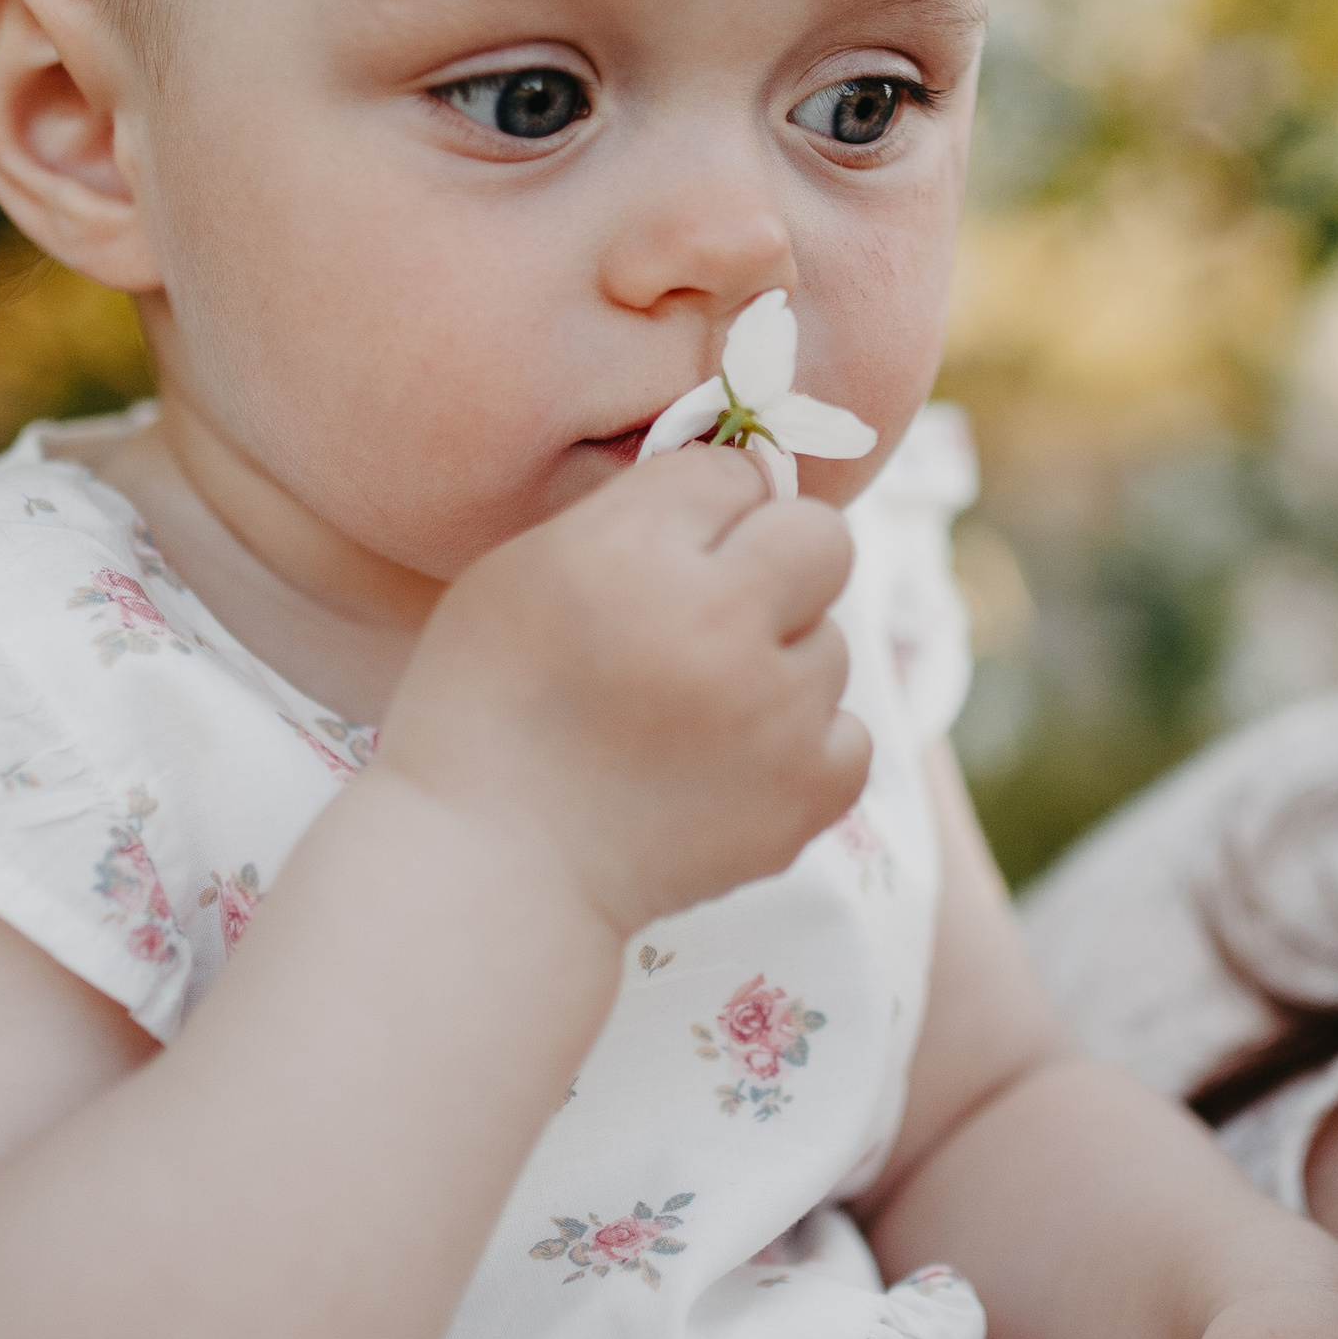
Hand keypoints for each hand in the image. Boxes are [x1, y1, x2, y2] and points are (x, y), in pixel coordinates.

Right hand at [377, 444, 871, 938]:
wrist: (491, 865)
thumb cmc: (487, 705)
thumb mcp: (526, 569)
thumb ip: (632, 514)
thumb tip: (739, 483)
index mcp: (636, 551)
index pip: (733, 474)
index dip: (703, 509)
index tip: (671, 552)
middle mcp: (720, 620)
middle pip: (823, 537)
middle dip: (778, 562)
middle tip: (720, 612)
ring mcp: (775, 712)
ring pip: (832, 643)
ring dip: (780, 665)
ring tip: (697, 712)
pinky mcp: (807, 793)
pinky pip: (850, 732)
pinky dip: (803, 747)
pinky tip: (733, 762)